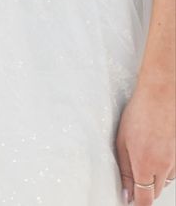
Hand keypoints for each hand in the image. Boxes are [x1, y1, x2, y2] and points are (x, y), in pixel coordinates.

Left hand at [116, 84, 175, 204]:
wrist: (161, 97)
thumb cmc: (138, 115)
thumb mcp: (122, 141)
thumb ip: (124, 169)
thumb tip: (126, 194)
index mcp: (145, 166)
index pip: (144, 198)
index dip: (137, 204)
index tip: (130, 202)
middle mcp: (163, 167)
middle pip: (155, 192)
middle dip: (144, 192)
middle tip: (131, 183)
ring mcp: (175, 161)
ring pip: (165, 182)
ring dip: (154, 180)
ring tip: (142, 164)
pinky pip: (172, 171)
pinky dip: (163, 170)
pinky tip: (154, 156)